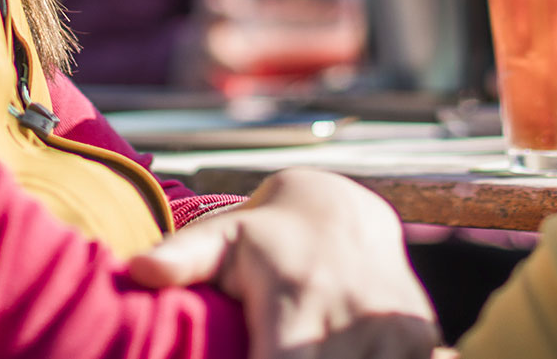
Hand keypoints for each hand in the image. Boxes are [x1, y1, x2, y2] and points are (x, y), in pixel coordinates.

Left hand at [127, 168, 440, 358]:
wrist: (341, 212)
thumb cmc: (263, 238)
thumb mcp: (218, 240)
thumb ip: (179, 259)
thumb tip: (135, 270)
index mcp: (295, 301)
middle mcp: (350, 317)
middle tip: (267, 353)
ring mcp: (393, 329)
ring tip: (302, 352)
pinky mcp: (421, 338)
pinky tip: (336, 353)